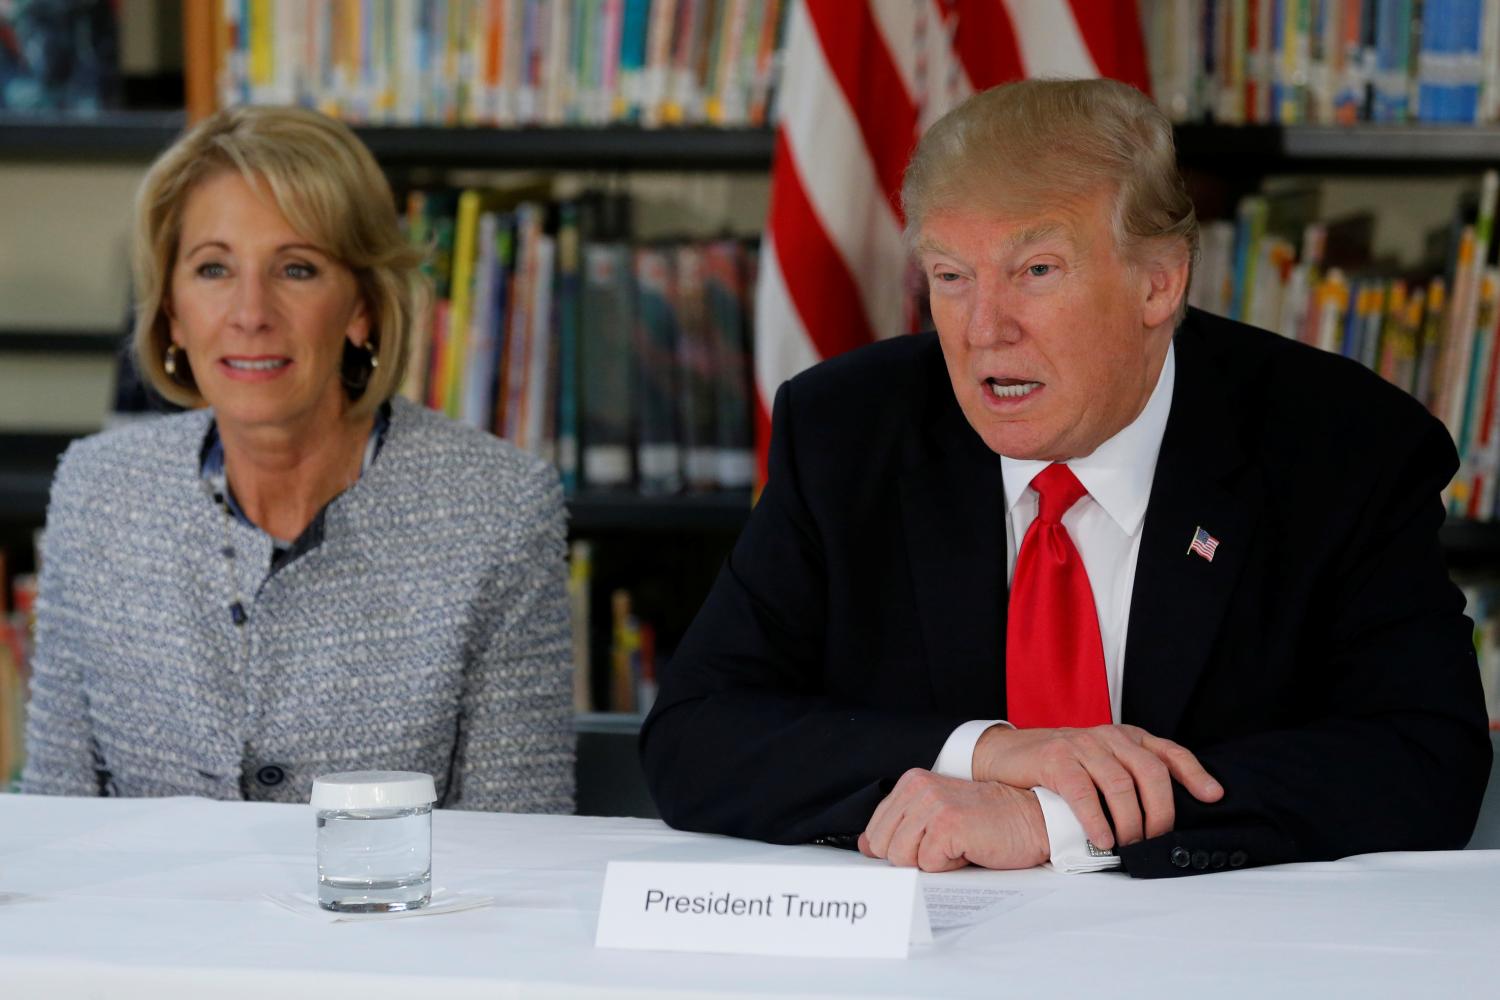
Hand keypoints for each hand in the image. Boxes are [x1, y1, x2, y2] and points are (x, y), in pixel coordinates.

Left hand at [858, 769, 1049, 871]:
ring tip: (959, 844)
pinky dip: (950, 866)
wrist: (1033, 818)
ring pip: (901, 858)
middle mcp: (917, 788)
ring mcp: (931, 804)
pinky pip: (927, 865)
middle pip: (884, 847)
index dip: (900, 848)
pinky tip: (970, 848)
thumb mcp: (937, 818)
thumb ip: (901, 827)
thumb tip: (865, 845)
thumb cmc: (989, 822)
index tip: (930, 842)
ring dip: (932, 862)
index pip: (875, 831)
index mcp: (911, 783)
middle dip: (913, 857)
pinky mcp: (947, 824)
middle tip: (947, 844)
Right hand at [971, 725, 1222, 850]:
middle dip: (1161, 811)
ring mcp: (1081, 745)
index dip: (1194, 773)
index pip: (1168, 752)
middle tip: (1158, 840)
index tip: (1213, 797)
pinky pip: (1082, 791)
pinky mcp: (1055, 759)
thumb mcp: (1100, 763)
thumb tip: (1164, 818)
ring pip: (1120, 784)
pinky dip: (1096, 820)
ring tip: (1130, 845)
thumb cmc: (1059, 766)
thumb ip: (1129, 777)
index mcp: (1125, 738)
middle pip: (1150, 772)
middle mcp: (1107, 737)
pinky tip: (1102, 840)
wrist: (1006, 754)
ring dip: (1131, 821)